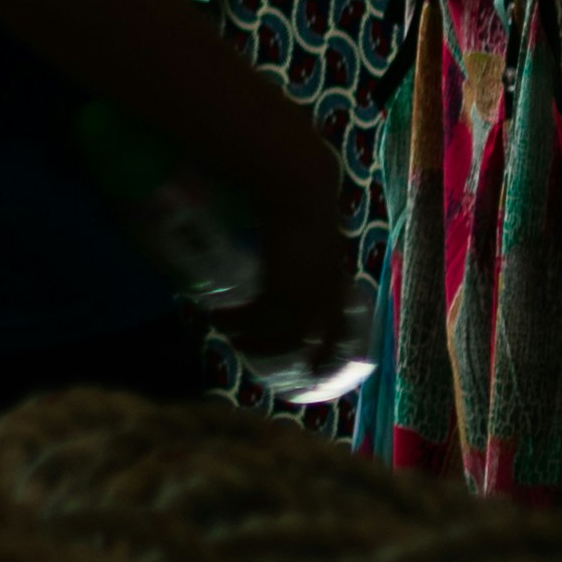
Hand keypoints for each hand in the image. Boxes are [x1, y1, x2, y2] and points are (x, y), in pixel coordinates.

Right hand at [244, 194, 360, 376]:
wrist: (300, 191)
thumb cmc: (306, 204)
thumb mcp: (311, 236)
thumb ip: (304, 252)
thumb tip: (284, 261)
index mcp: (337, 283)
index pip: (343, 329)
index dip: (332, 352)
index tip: (315, 370)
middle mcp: (327, 294)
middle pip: (313, 340)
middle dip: (281, 352)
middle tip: (253, 354)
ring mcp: (307, 291)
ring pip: (283, 334)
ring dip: (255, 341)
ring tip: (229, 338)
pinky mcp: (283, 285)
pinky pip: (259, 316)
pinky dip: (238, 321)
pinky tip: (218, 317)